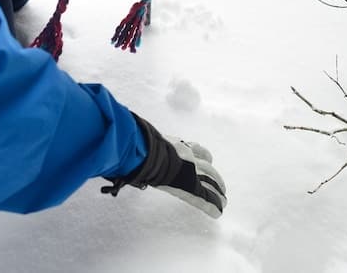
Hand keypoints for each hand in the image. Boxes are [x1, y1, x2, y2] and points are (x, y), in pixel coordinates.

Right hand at [101, 113, 226, 217]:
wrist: (147, 152)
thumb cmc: (139, 145)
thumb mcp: (142, 140)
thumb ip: (139, 141)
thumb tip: (123, 136)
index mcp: (178, 146)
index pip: (197, 150)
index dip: (203, 156)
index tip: (206, 159)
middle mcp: (189, 157)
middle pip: (208, 167)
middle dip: (214, 176)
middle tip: (221, 185)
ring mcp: (191, 171)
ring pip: (211, 182)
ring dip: (218, 191)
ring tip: (224, 199)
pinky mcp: (190, 186)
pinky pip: (205, 198)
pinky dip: (212, 205)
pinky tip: (218, 212)